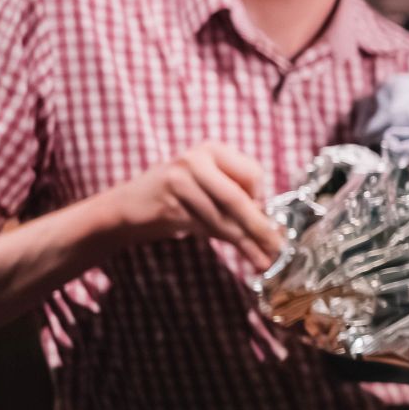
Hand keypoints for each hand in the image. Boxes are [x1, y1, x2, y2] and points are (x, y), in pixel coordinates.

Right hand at [106, 142, 285, 270]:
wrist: (129, 207)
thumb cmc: (177, 197)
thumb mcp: (209, 186)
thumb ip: (236, 198)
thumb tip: (273, 225)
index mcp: (212, 149)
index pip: (252, 173)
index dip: (261, 198)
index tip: (266, 219)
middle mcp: (196, 158)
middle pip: (237, 198)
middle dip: (260, 226)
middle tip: (279, 248)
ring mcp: (179, 179)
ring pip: (222, 217)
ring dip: (246, 242)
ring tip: (264, 259)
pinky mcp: (168, 203)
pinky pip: (206, 227)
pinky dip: (229, 244)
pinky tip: (247, 255)